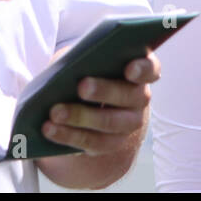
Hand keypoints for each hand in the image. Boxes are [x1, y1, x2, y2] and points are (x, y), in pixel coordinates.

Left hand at [41, 51, 160, 155]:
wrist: (89, 100)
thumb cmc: (88, 68)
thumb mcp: (87, 57)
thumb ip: (86, 57)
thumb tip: (69, 66)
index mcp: (139, 70)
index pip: (151, 68)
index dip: (142, 69)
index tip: (129, 68)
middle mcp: (140, 98)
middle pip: (129, 96)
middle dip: (104, 91)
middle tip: (81, 86)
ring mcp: (128, 123)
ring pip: (110, 123)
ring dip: (81, 117)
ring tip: (55, 111)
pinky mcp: (111, 143)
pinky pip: (93, 143)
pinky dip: (68, 136)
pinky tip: (49, 129)